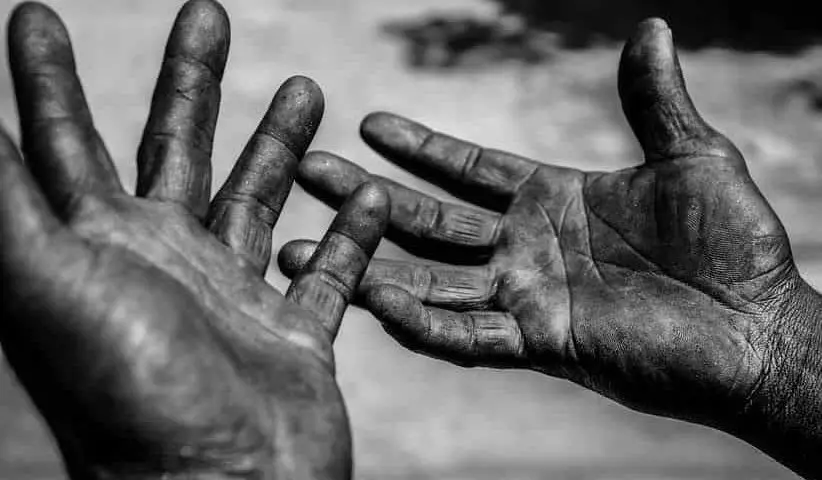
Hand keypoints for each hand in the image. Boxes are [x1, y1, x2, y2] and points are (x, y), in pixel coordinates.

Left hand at [0, 2, 387, 478]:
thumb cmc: (132, 391)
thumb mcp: (51, 279)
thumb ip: (7, 200)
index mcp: (99, 246)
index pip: (61, 141)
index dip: (41, 77)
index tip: (31, 13)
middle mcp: (162, 263)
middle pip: (175, 149)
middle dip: (189, 80)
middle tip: (208, 11)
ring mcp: (231, 297)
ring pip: (257, 199)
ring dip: (279, 144)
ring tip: (306, 85)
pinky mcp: (293, 332)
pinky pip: (328, 269)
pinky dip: (349, 233)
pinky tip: (368, 194)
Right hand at [280, 19, 813, 455]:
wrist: (761, 329)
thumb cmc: (737, 244)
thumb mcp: (691, 156)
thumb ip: (654, 100)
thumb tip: (650, 28)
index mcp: (552, 199)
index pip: (468, 169)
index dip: (421, 147)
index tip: (370, 120)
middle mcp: (526, 249)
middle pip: (428, 219)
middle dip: (367, 195)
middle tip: (306, 168)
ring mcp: (526, 297)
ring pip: (429, 278)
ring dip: (367, 262)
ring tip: (301, 244)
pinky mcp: (539, 342)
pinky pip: (464, 334)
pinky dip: (419, 320)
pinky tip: (373, 297)